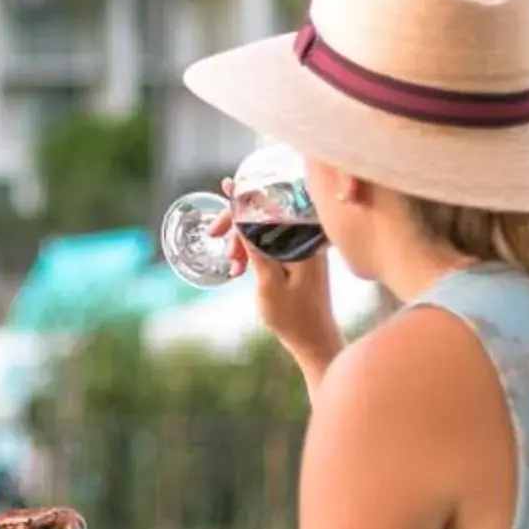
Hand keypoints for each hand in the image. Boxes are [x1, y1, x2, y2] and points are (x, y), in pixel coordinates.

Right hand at [214, 185, 341, 378]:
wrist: (314, 342)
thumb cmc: (294, 317)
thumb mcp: (268, 282)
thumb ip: (255, 245)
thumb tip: (241, 214)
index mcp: (306, 241)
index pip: (273, 206)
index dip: (245, 197)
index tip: (226, 187)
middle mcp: (307, 238)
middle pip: (267, 214)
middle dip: (238, 224)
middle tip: (214, 238)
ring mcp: (304, 247)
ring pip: (266, 229)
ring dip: (243, 242)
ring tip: (232, 268)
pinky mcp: (299, 256)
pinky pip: (271, 242)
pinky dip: (253, 252)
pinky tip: (240, 269)